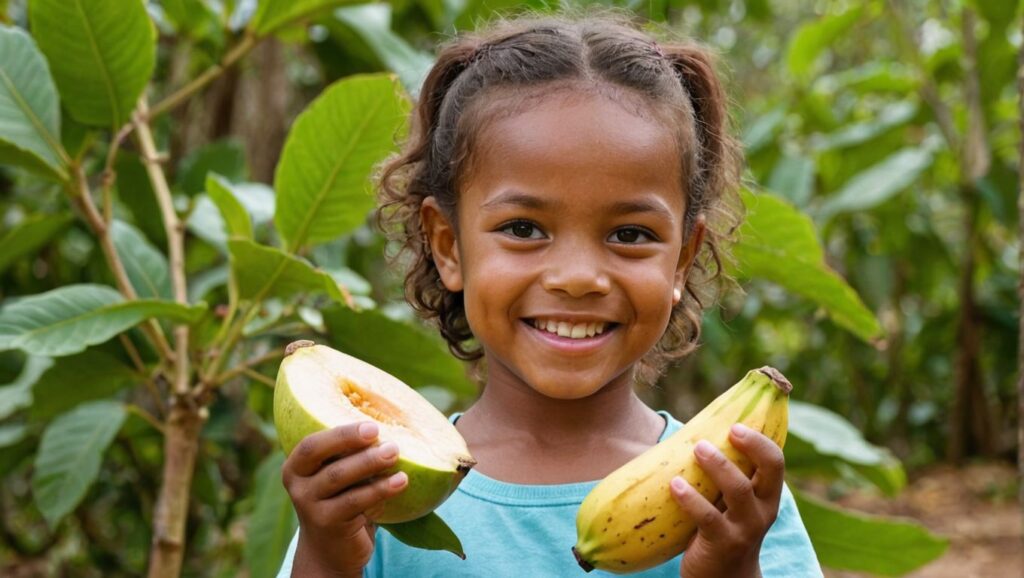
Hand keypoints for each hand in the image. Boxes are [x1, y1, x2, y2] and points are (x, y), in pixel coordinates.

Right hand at [281, 422, 408, 577]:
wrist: (331, 550)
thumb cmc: (341, 500)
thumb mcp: (339, 475)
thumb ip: (350, 454)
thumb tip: (392, 424)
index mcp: (297, 465)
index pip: (312, 444)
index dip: (342, 434)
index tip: (372, 426)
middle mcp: (298, 485)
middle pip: (323, 458)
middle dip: (355, 445)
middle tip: (387, 439)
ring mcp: (309, 506)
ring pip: (340, 479)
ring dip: (370, 465)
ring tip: (395, 455)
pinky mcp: (327, 524)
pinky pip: (355, 503)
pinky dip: (379, 490)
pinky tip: (400, 482)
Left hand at [670, 423, 783, 577]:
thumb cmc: (723, 529)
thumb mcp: (733, 504)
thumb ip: (726, 477)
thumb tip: (695, 433)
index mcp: (767, 496)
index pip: (775, 461)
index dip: (761, 439)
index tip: (737, 423)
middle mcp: (762, 511)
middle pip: (768, 470)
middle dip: (751, 445)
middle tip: (729, 429)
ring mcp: (745, 528)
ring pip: (738, 490)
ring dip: (717, 465)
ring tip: (696, 448)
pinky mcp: (722, 543)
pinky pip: (707, 516)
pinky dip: (690, 498)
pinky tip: (674, 484)